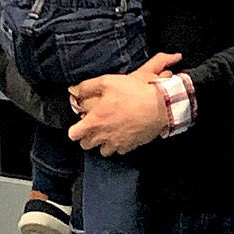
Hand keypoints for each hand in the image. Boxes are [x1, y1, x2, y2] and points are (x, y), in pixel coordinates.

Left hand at [67, 52, 181, 154]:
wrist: (159, 106)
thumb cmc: (133, 93)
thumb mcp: (107, 82)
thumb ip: (87, 87)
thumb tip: (76, 91)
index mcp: (94, 121)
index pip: (74, 135)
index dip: (75, 130)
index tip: (80, 124)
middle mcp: (103, 136)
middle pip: (86, 145)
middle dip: (87, 137)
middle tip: (95, 126)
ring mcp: (117, 143)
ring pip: (103, 151)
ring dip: (103, 143)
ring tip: (109, 132)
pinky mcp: (130, 146)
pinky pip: (120, 150)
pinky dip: (119, 144)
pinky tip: (122, 134)